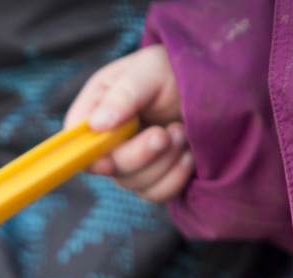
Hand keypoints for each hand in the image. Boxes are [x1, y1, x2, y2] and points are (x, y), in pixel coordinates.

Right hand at [65, 45, 192, 202]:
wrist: (217, 83)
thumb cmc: (175, 68)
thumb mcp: (150, 70)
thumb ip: (124, 95)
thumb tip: (96, 124)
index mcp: (97, 107)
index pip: (76, 139)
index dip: (88, 154)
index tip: (109, 159)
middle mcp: (109, 137)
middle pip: (106, 166)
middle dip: (139, 155)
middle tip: (166, 133)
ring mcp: (131, 159)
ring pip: (132, 183)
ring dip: (163, 164)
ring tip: (183, 135)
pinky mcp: (154, 176)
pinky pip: (155, 194)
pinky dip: (174, 179)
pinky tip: (189, 156)